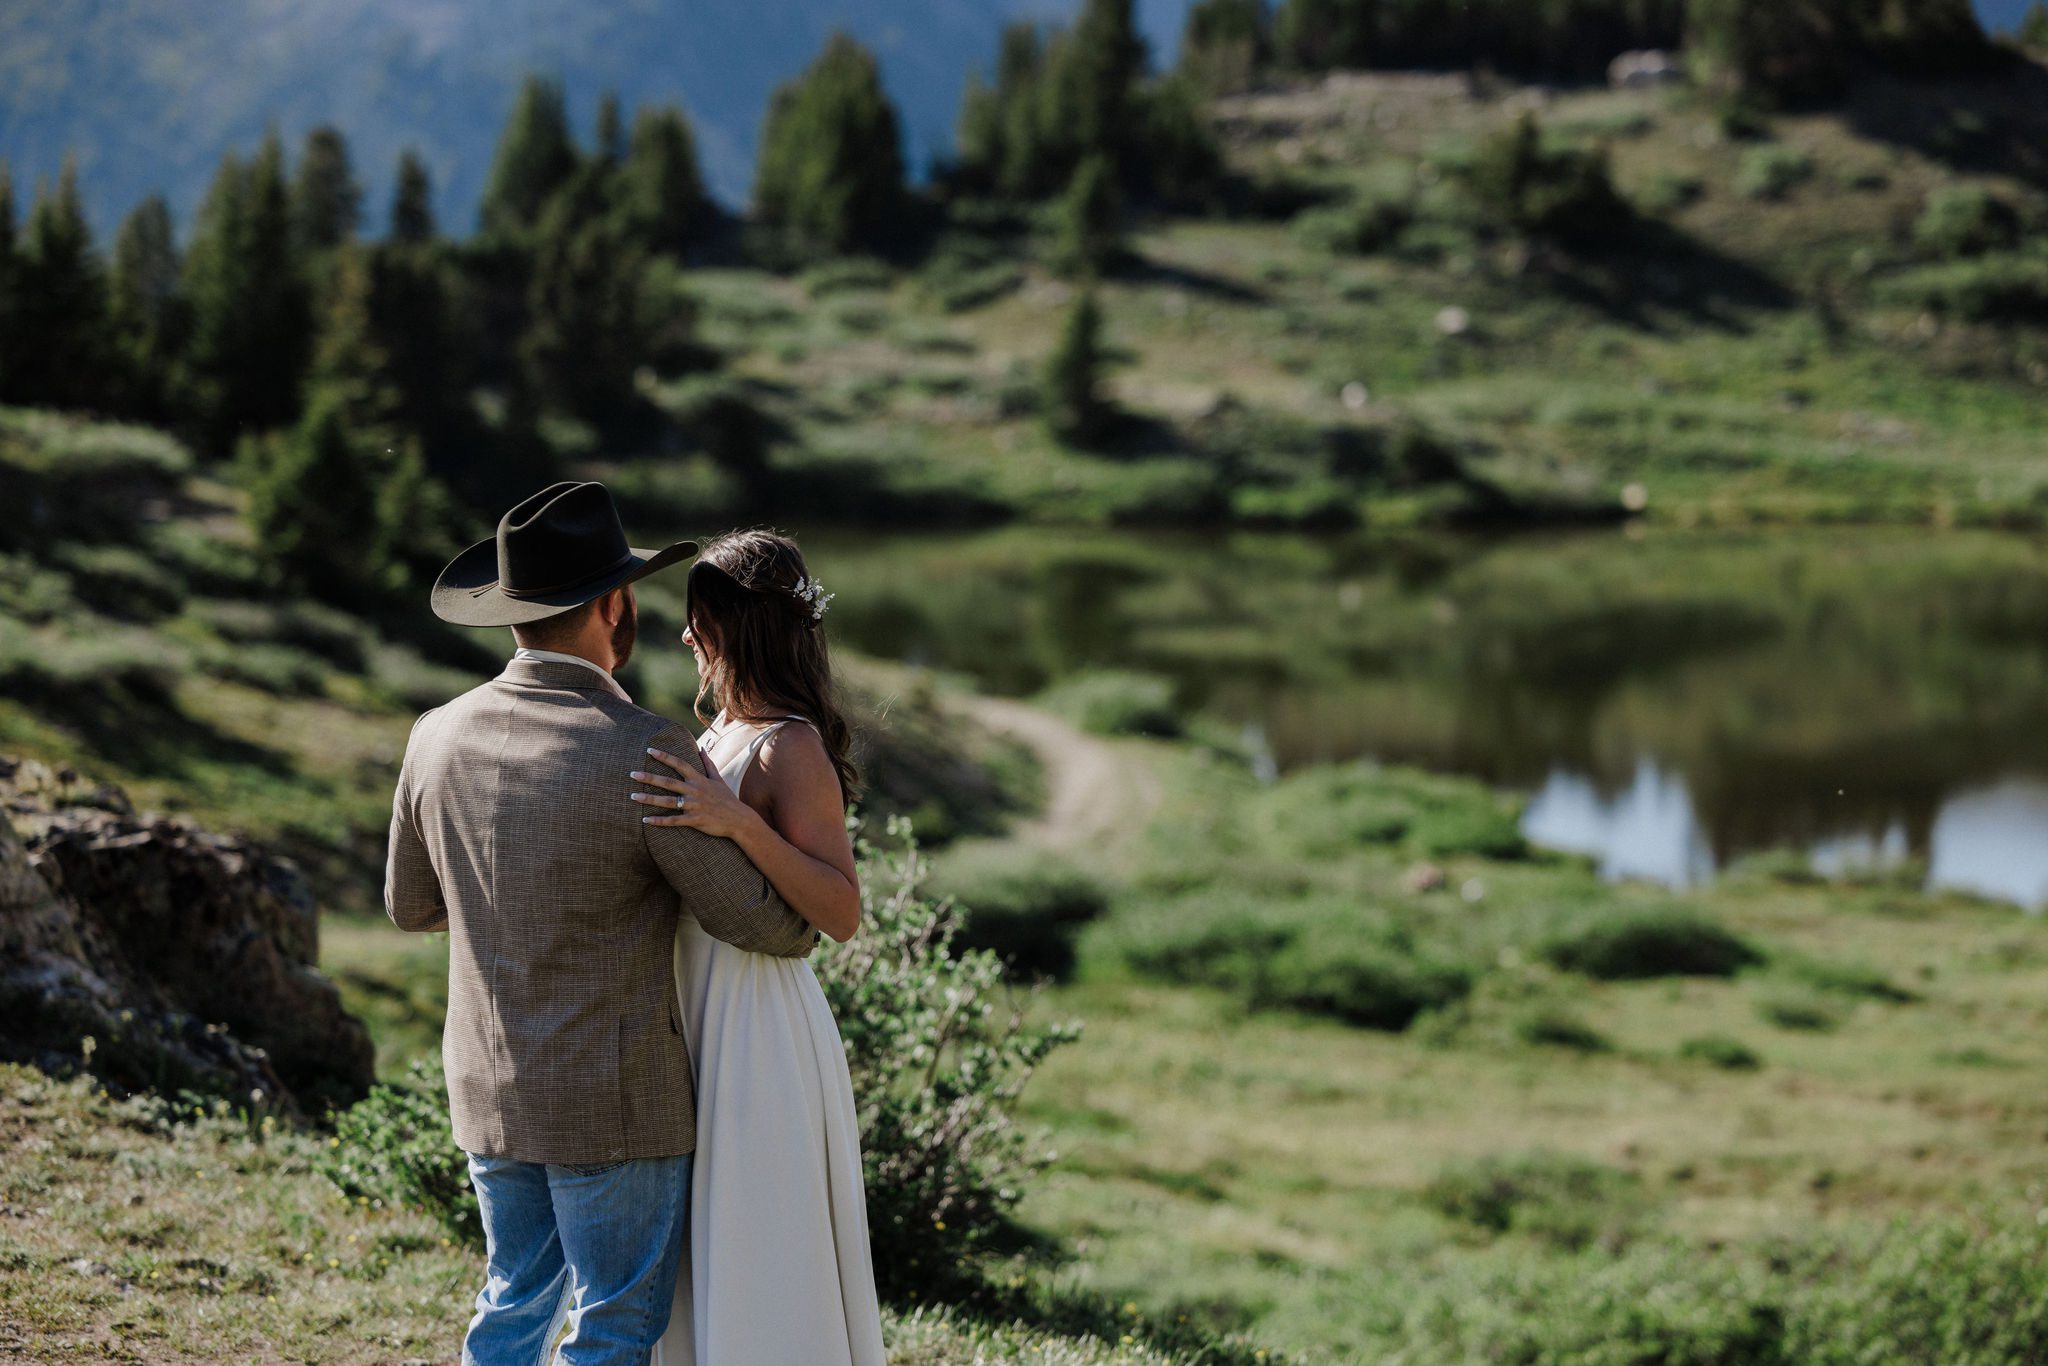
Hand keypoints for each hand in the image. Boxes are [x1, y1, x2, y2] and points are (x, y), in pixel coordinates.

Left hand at [631, 747, 759, 840]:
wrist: (739, 820)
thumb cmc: (727, 799)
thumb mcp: (718, 779)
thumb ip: (708, 764)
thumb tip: (701, 749)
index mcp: (699, 780)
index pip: (680, 764)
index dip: (665, 757)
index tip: (649, 750)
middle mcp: (695, 791)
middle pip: (669, 782)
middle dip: (650, 778)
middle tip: (632, 774)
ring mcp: (695, 806)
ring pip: (668, 802)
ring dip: (649, 799)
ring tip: (633, 796)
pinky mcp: (695, 820)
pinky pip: (674, 821)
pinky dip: (660, 821)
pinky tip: (645, 820)